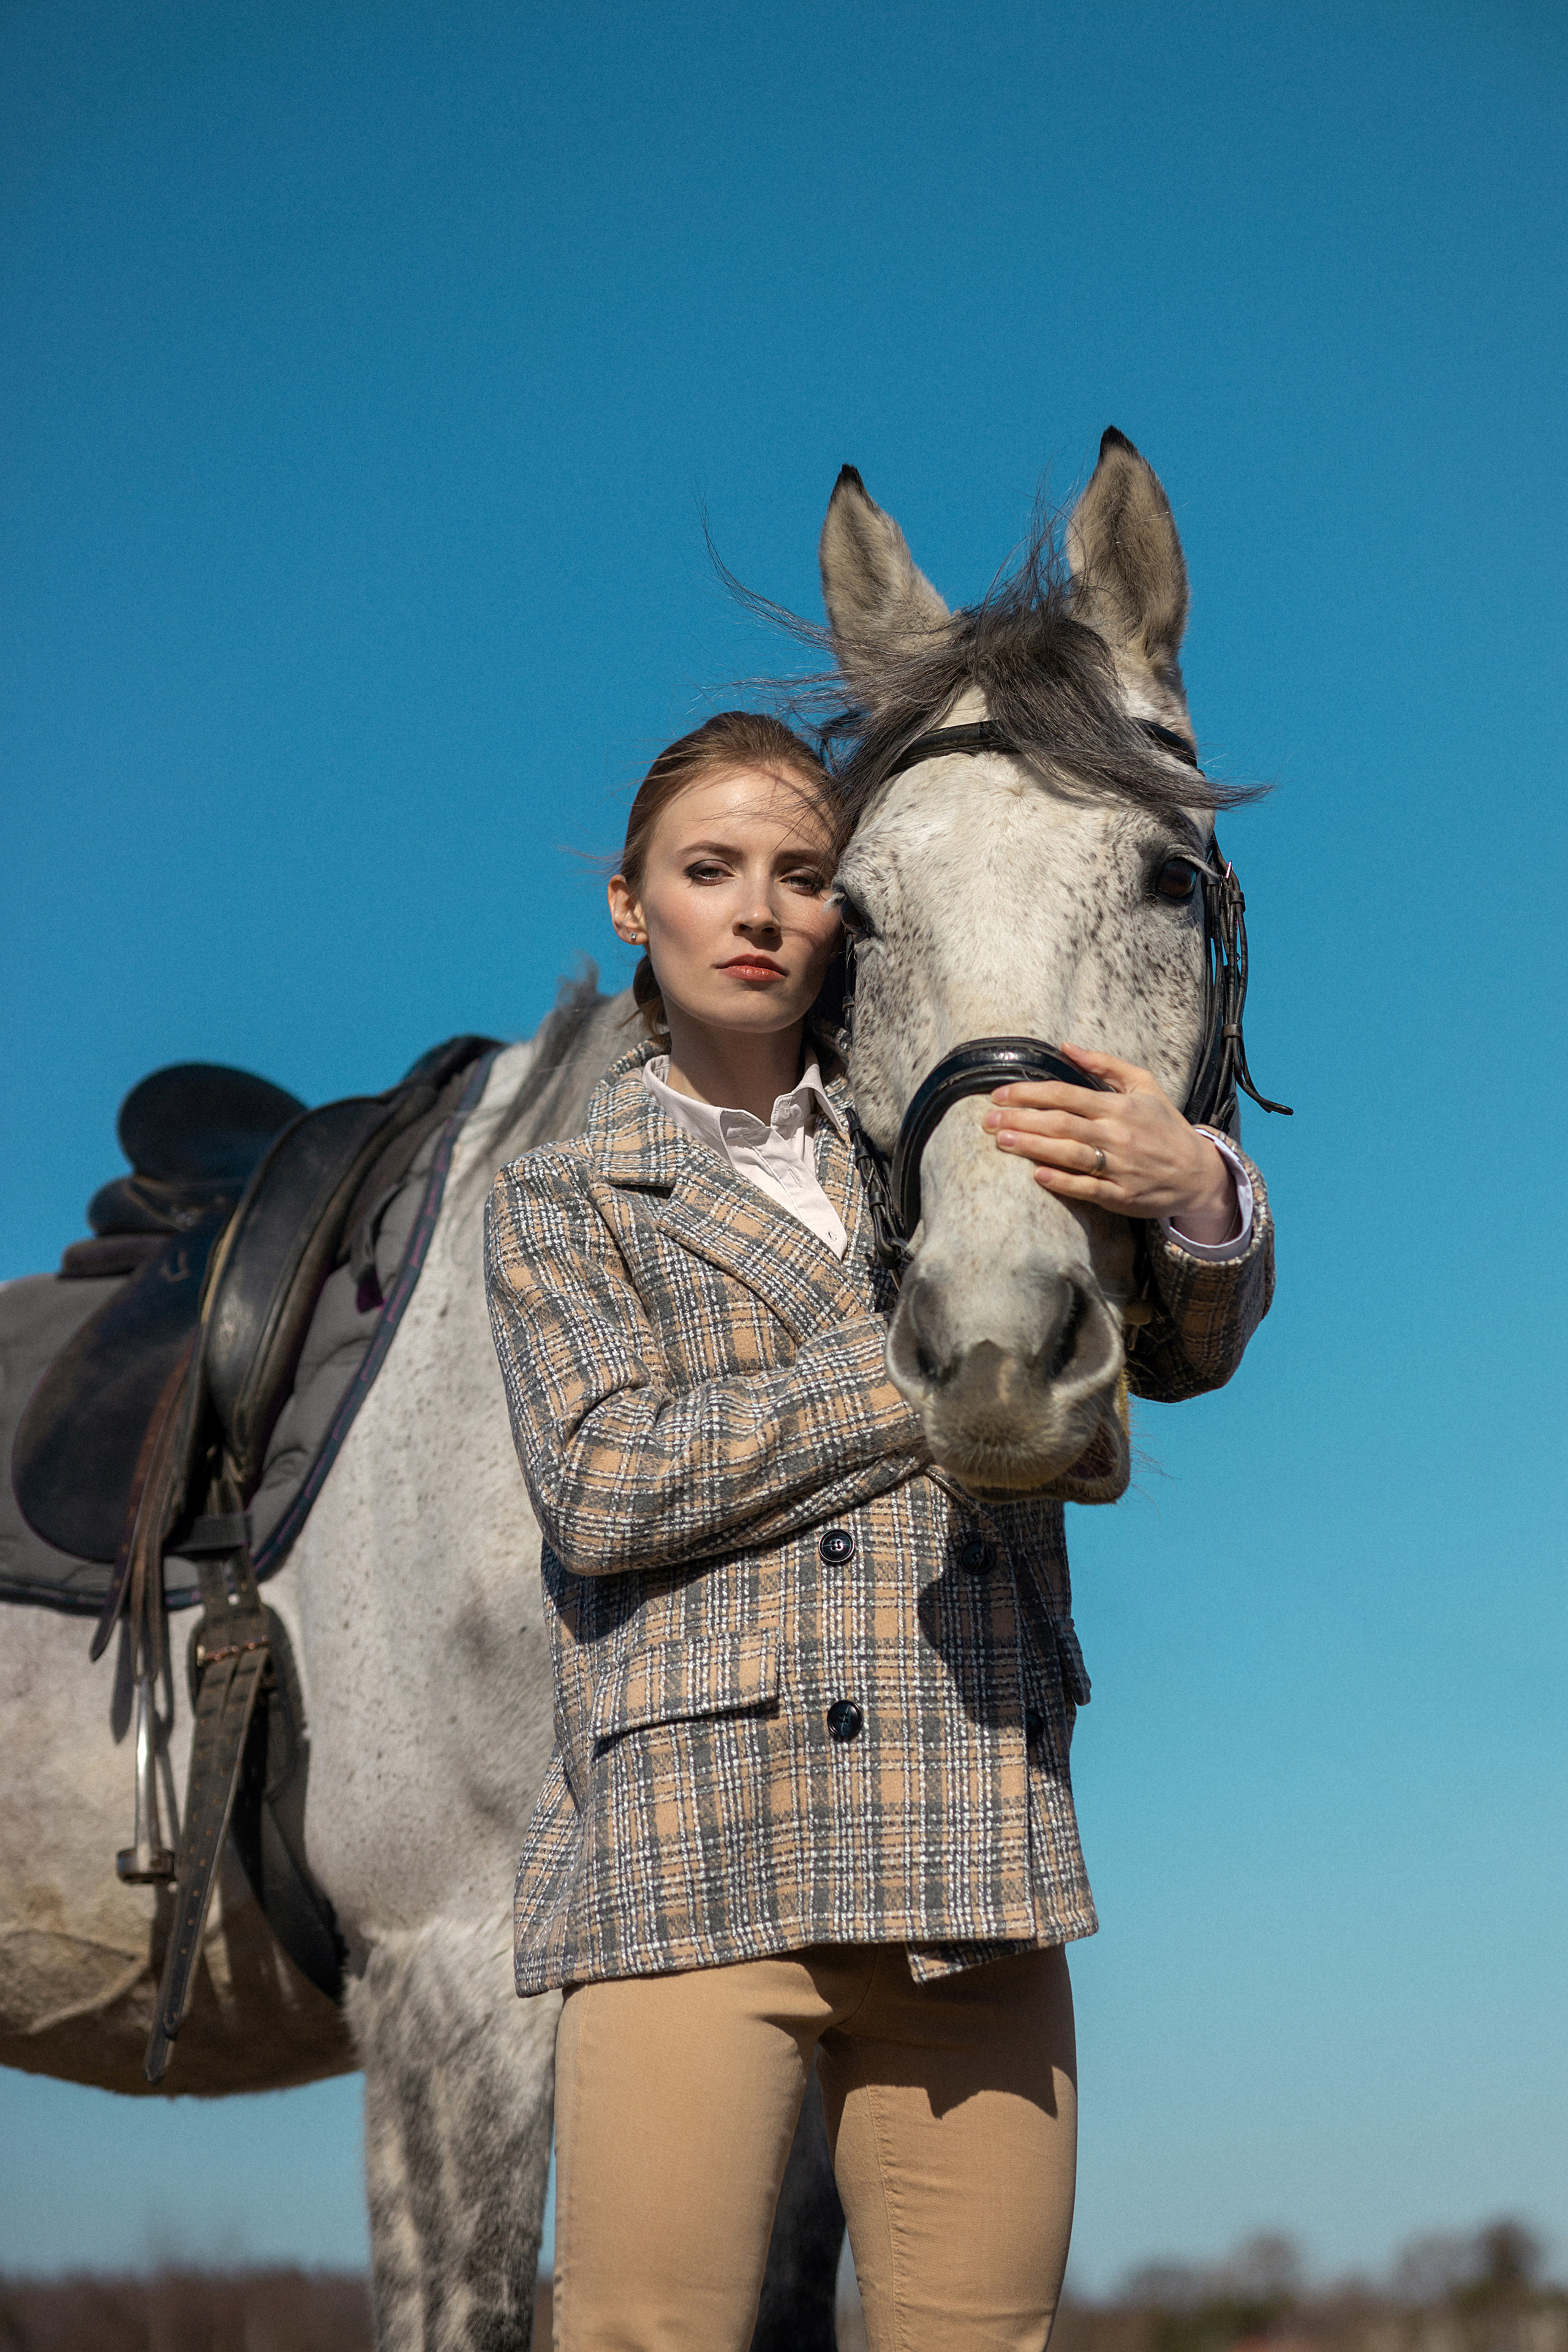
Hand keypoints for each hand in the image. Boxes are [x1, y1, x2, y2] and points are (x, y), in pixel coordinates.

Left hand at [980, 1042, 1239, 1240]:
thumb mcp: (1144, 1085)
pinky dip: (1063, 1182)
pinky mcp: (1121, 1196)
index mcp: (1118, 1106)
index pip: (1065, 1094)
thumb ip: (1105, 1065)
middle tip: (986, 1120)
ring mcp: (1119, 1167)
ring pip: (1070, 1154)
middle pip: (1061, 1123)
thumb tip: (1066, 1046)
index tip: (998, 1094)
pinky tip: (1038, 1175)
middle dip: (1020, 1120)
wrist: (1199, 1172)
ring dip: (1033, 1147)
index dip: (1029, 1093)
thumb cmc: (1165, 1126)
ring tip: (1001, 1141)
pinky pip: (1088, 1188)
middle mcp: (1117, 1134)